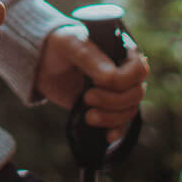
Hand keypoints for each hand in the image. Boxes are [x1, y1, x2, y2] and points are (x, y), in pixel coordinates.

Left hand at [34, 24, 148, 143]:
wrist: (42, 64)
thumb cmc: (58, 46)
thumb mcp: (69, 44)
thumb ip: (89, 57)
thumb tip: (112, 78)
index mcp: (121, 51)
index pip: (139, 70)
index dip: (121, 80)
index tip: (95, 81)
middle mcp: (124, 72)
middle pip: (136, 94)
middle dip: (113, 101)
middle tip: (87, 97)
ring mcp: (117, 92)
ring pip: (130, 110)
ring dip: (111, 117)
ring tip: (89, 116)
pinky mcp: (107, 108)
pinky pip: (122, 123)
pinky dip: (118, 131)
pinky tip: (108, 137)